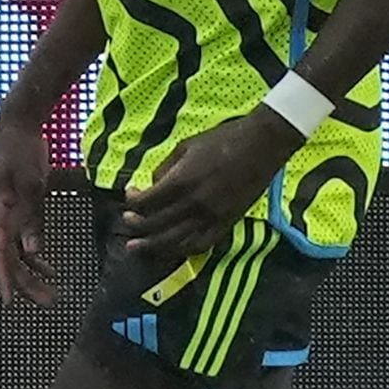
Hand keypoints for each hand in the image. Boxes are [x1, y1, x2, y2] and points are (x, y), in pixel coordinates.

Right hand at [0, 111, 53, 304]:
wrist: (18, 126)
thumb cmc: (22, 150)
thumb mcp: (31, 182)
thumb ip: (32, 218)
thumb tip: (32, 252)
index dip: (4, 279)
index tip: (9, 302)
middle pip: (9, 260)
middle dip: (26, 284)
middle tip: (48, 303)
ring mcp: (7, 217)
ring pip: (16, 255)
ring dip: (33, 275)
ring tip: (52, 296)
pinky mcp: (18, 212)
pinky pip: (24, 242)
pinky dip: (36, 257)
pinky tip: (51, 270)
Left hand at [120, 107, 300, 265]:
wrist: (262, 145)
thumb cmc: (224, 139)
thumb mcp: (186, 145)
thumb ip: (166, 167)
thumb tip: (154, 183)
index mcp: (182, 181)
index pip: (147, 201)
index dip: (133, 201)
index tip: (130, 195)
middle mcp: (194, 203)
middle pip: (156, 224)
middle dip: (136, 225)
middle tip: (127, 222)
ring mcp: (211, 216)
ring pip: (175, 241)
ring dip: (153, 246)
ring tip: (137, 247)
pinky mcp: (226, 223)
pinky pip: (201, 244)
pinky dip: (183, 249)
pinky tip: (172, 249)